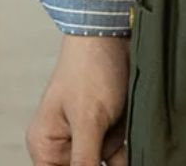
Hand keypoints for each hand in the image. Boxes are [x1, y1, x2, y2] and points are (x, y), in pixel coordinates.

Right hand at [23, 33, 131, 165]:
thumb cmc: (91, 67)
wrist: (114, 32)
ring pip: (103, 163)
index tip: (96, 164)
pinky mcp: (110, 125)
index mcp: (47, 145)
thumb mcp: (88, 120)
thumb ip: (85, 160)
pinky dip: (129, 151)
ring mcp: (89, 134)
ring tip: (118, 132)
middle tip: (108, 148)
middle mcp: (65, 143)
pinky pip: (118, 151)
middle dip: (100, 164)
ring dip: (118, 158)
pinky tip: (139, 147)